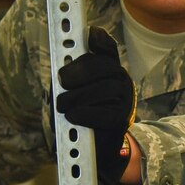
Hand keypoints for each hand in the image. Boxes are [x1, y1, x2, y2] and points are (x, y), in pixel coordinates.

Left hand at [55, 26, 137, 184]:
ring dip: (76, 98)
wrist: (93, 150)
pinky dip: (84, 114)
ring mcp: (124, 101)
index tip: (88, 33)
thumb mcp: (70, 93)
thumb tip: (61, 69)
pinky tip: (73, 117)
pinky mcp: (121, 120)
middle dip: (80, 72)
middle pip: (102, 66)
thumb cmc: (79, 116)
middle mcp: (120, 81)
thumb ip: (68, 78)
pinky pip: (103, 113)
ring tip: (62, 107)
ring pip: (102, 89)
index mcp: (108, 70)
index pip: (106, 49)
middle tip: (61, 81)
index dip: (99, 40)